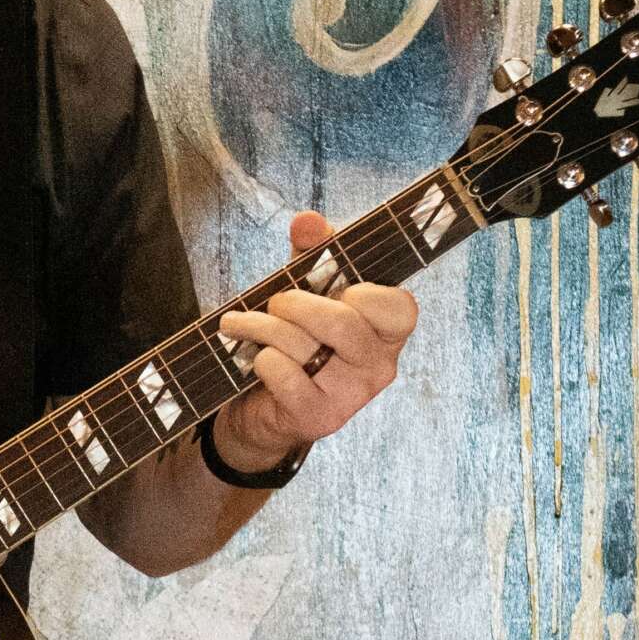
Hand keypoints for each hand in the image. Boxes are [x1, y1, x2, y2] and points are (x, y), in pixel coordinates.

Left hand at [212, 211, 418, 471]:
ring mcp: (351, 397)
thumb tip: (308, 221)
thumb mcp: (307, 289)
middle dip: (294, 304)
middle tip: (274, 304)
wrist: (262, 408)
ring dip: (260, 327)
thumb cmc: (295, 340)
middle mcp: (379, 367)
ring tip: (239, 324)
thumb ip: (313, 252)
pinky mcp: (318, 418)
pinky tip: (254, 361)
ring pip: (304, 346)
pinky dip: (262, 361)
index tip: (337, 290)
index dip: (363, 293)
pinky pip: (284, 376)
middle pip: (342, 322)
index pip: (399, 307)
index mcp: (387, 333)